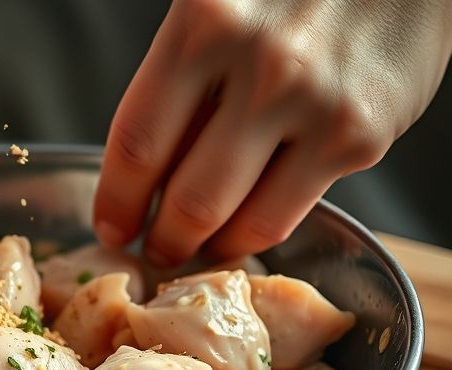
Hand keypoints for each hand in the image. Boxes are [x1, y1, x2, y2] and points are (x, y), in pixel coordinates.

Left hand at [93, 0, 451, 265]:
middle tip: (153, 248)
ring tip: (194, 247)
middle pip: (186, 196)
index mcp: (204, 25)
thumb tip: (144, 173)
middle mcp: (261, 66)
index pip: (137, 140)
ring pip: (237, 219)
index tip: (109, 226)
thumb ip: (183, 82)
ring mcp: (315, 105)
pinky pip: (287, 212)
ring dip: (205, 246)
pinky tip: (240, 228)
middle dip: (161, 238)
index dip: (116, 199)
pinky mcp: (359, 137)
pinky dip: (254, 232)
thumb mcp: (218, 14)